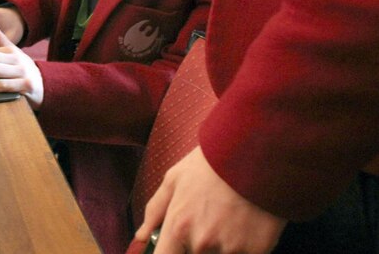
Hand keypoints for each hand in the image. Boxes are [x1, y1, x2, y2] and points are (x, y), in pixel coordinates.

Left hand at [136, 146, 285, 253]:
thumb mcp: (175, 178)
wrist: (257, 153)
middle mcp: (201, 242)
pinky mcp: (258, 251)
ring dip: (221, 245)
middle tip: (209, 219)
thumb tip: (141, 236)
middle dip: (198, 244)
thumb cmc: (212, 163)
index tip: (173, 248)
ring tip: (228, 219)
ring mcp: (230, 249)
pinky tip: (245, 223)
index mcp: (178, 225)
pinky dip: (244, 245)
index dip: (168, 253)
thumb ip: (155, 211)